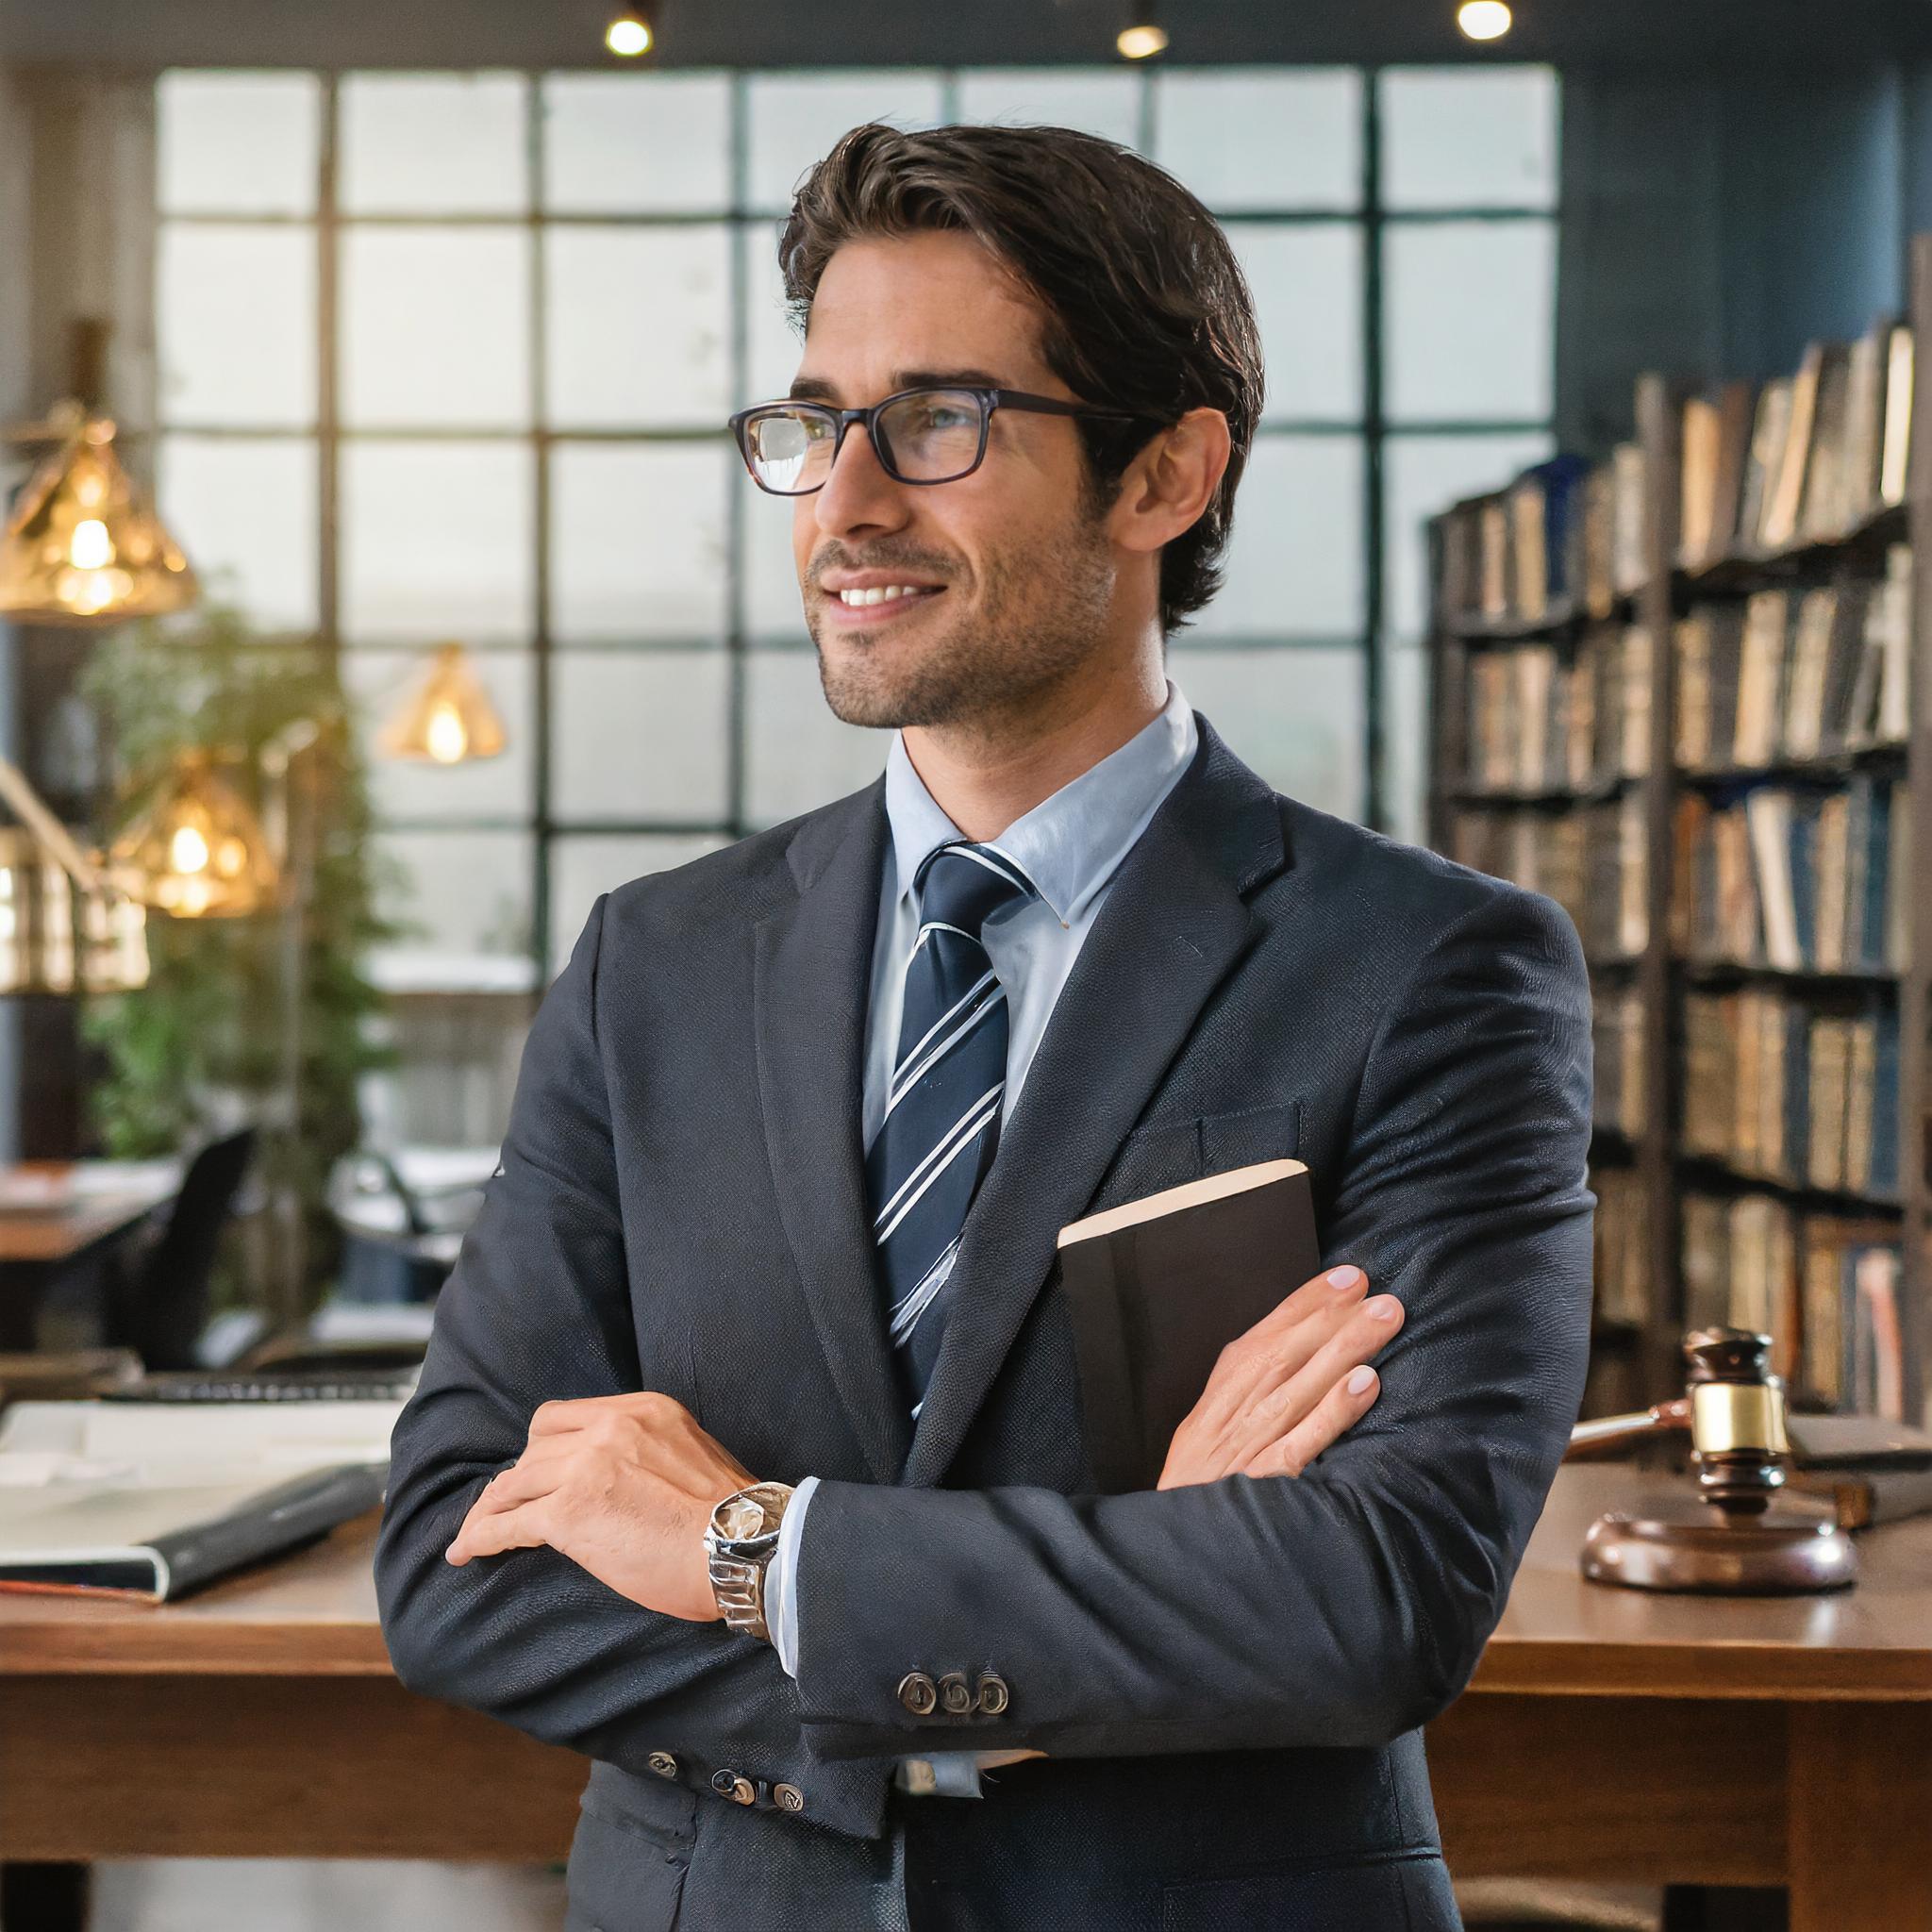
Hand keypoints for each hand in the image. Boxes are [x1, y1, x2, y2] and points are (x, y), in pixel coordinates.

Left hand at [444, 1391, 756, 1622]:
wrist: (741, 1545)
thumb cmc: (727, 1515)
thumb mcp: (689, 1451)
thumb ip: (647, 1449)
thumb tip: (616, 1477)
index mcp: (641, 1409)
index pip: (563, 1417)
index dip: (541, 1448)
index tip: (534, 1473)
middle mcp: (609, 1428)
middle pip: (534, 1448)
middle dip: (515, 1480)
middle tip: (502, 1507)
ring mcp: (586, 1468)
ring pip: (515, 1483)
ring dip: (490, 1510)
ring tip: (473, 1534)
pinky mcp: (570, 1514)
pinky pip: (509, 1523)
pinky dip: (481, 1537)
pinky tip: (467, 1552)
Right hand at [1157, 1263, 1401, 1488]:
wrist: (1170, 1545)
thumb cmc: (1197, 1485)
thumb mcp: (1208, 1428)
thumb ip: (1244, 1392)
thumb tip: (1297, 1351)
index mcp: (1221, 1394)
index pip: (1267, 1335)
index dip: (1307, 1303)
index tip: (1348, 1278)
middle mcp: (1235, 1411)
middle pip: (1288, 1353)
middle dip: (1335, 1317)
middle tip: (1381, 1295)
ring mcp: (1249, 1445)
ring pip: (1301, 1387)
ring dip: (1345, 1349)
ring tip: (1384, 1321)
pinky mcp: (1264, 1482)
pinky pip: (1304, 1441)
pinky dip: (1334, 1411)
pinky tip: (1365, 1384)